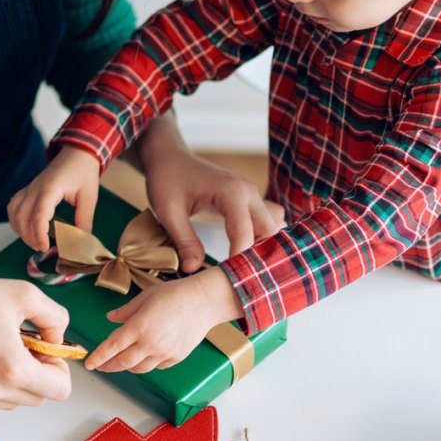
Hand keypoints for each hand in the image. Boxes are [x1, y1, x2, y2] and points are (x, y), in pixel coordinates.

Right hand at [0, 270, 71, 415]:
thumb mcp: (23, 294)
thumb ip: (55, 318)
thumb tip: (58, 342)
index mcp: (13, 368)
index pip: (60, 390)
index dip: (59, 368)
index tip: (44, 349)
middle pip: (39, 398)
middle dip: (38, 373)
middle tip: (22, 346)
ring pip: (15, 403)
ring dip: (16, 382)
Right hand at [7, 145, 101, 251]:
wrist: (77, 152)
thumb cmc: (83, 171)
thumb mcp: (89, 197)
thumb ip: (84, 220)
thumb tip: (81, 240)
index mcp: (50, 189)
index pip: (38, 215)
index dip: (39, 234)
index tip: (45, 247)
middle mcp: (35, 188)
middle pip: (21, 216)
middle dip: (28, 236)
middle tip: (42, 247)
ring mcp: (30, 188)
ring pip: (14, 211)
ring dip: (19, 229)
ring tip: (33, 240)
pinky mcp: (29, 188)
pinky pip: (14, 204)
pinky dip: (15, 218)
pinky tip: (25, 226)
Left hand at [85, 268, 242, 372]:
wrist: (204, 301)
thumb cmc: (175, 294)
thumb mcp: (145, 297)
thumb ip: (125, 311)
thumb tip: (111, 318)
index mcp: (139, 326)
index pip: (112, 347)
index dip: (98, 357)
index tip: (89, 364)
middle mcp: (150, 343)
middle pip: (122, 362)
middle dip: (108, 366)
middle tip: (101, 366)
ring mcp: (164, 353)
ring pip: (139, 368)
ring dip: (127, 366)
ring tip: (121, 361)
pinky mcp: (176, 358)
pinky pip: (156, 366)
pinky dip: (146, 364)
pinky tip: (144, 356)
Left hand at [145, 149, 283, 271]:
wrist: (169, 157)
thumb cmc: (167, 179)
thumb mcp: (168, 210)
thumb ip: (183, 240)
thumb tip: (192, 270)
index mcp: (232, 192)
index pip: (245, 235)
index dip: (239, 261)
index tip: (229, 283)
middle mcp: (249, 193)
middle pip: (269, 233)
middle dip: (258, 258)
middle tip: (240, 283)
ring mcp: (253, 196)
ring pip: (273, 229)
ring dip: (263, 250)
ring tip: (245, 273)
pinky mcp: (250, 202)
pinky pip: (267, 223)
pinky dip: (263, 241)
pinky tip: (249, 259)